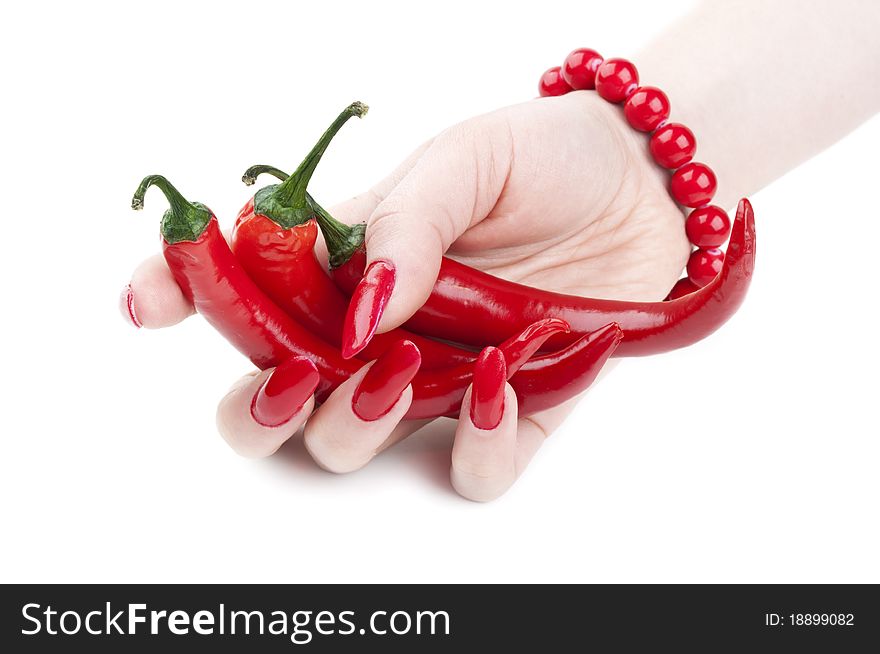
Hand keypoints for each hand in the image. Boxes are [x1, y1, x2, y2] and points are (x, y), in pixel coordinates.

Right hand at [121, 92, 687, 500]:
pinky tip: (495, 380)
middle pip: (274, 402)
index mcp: (345, 265)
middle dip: (258, 408)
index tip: (148, 305)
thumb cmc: (542, 160)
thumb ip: (403, 227)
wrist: (643, 184)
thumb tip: (357, 311)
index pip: (242, 294)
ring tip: (397, 365)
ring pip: (352, 448)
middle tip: (290, 373)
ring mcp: (438, 379)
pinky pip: (473, 467)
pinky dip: (475, 442)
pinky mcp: (512, 410)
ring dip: (352, 424)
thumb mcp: (463, 162)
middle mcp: (376, 333)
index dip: (181, 301)